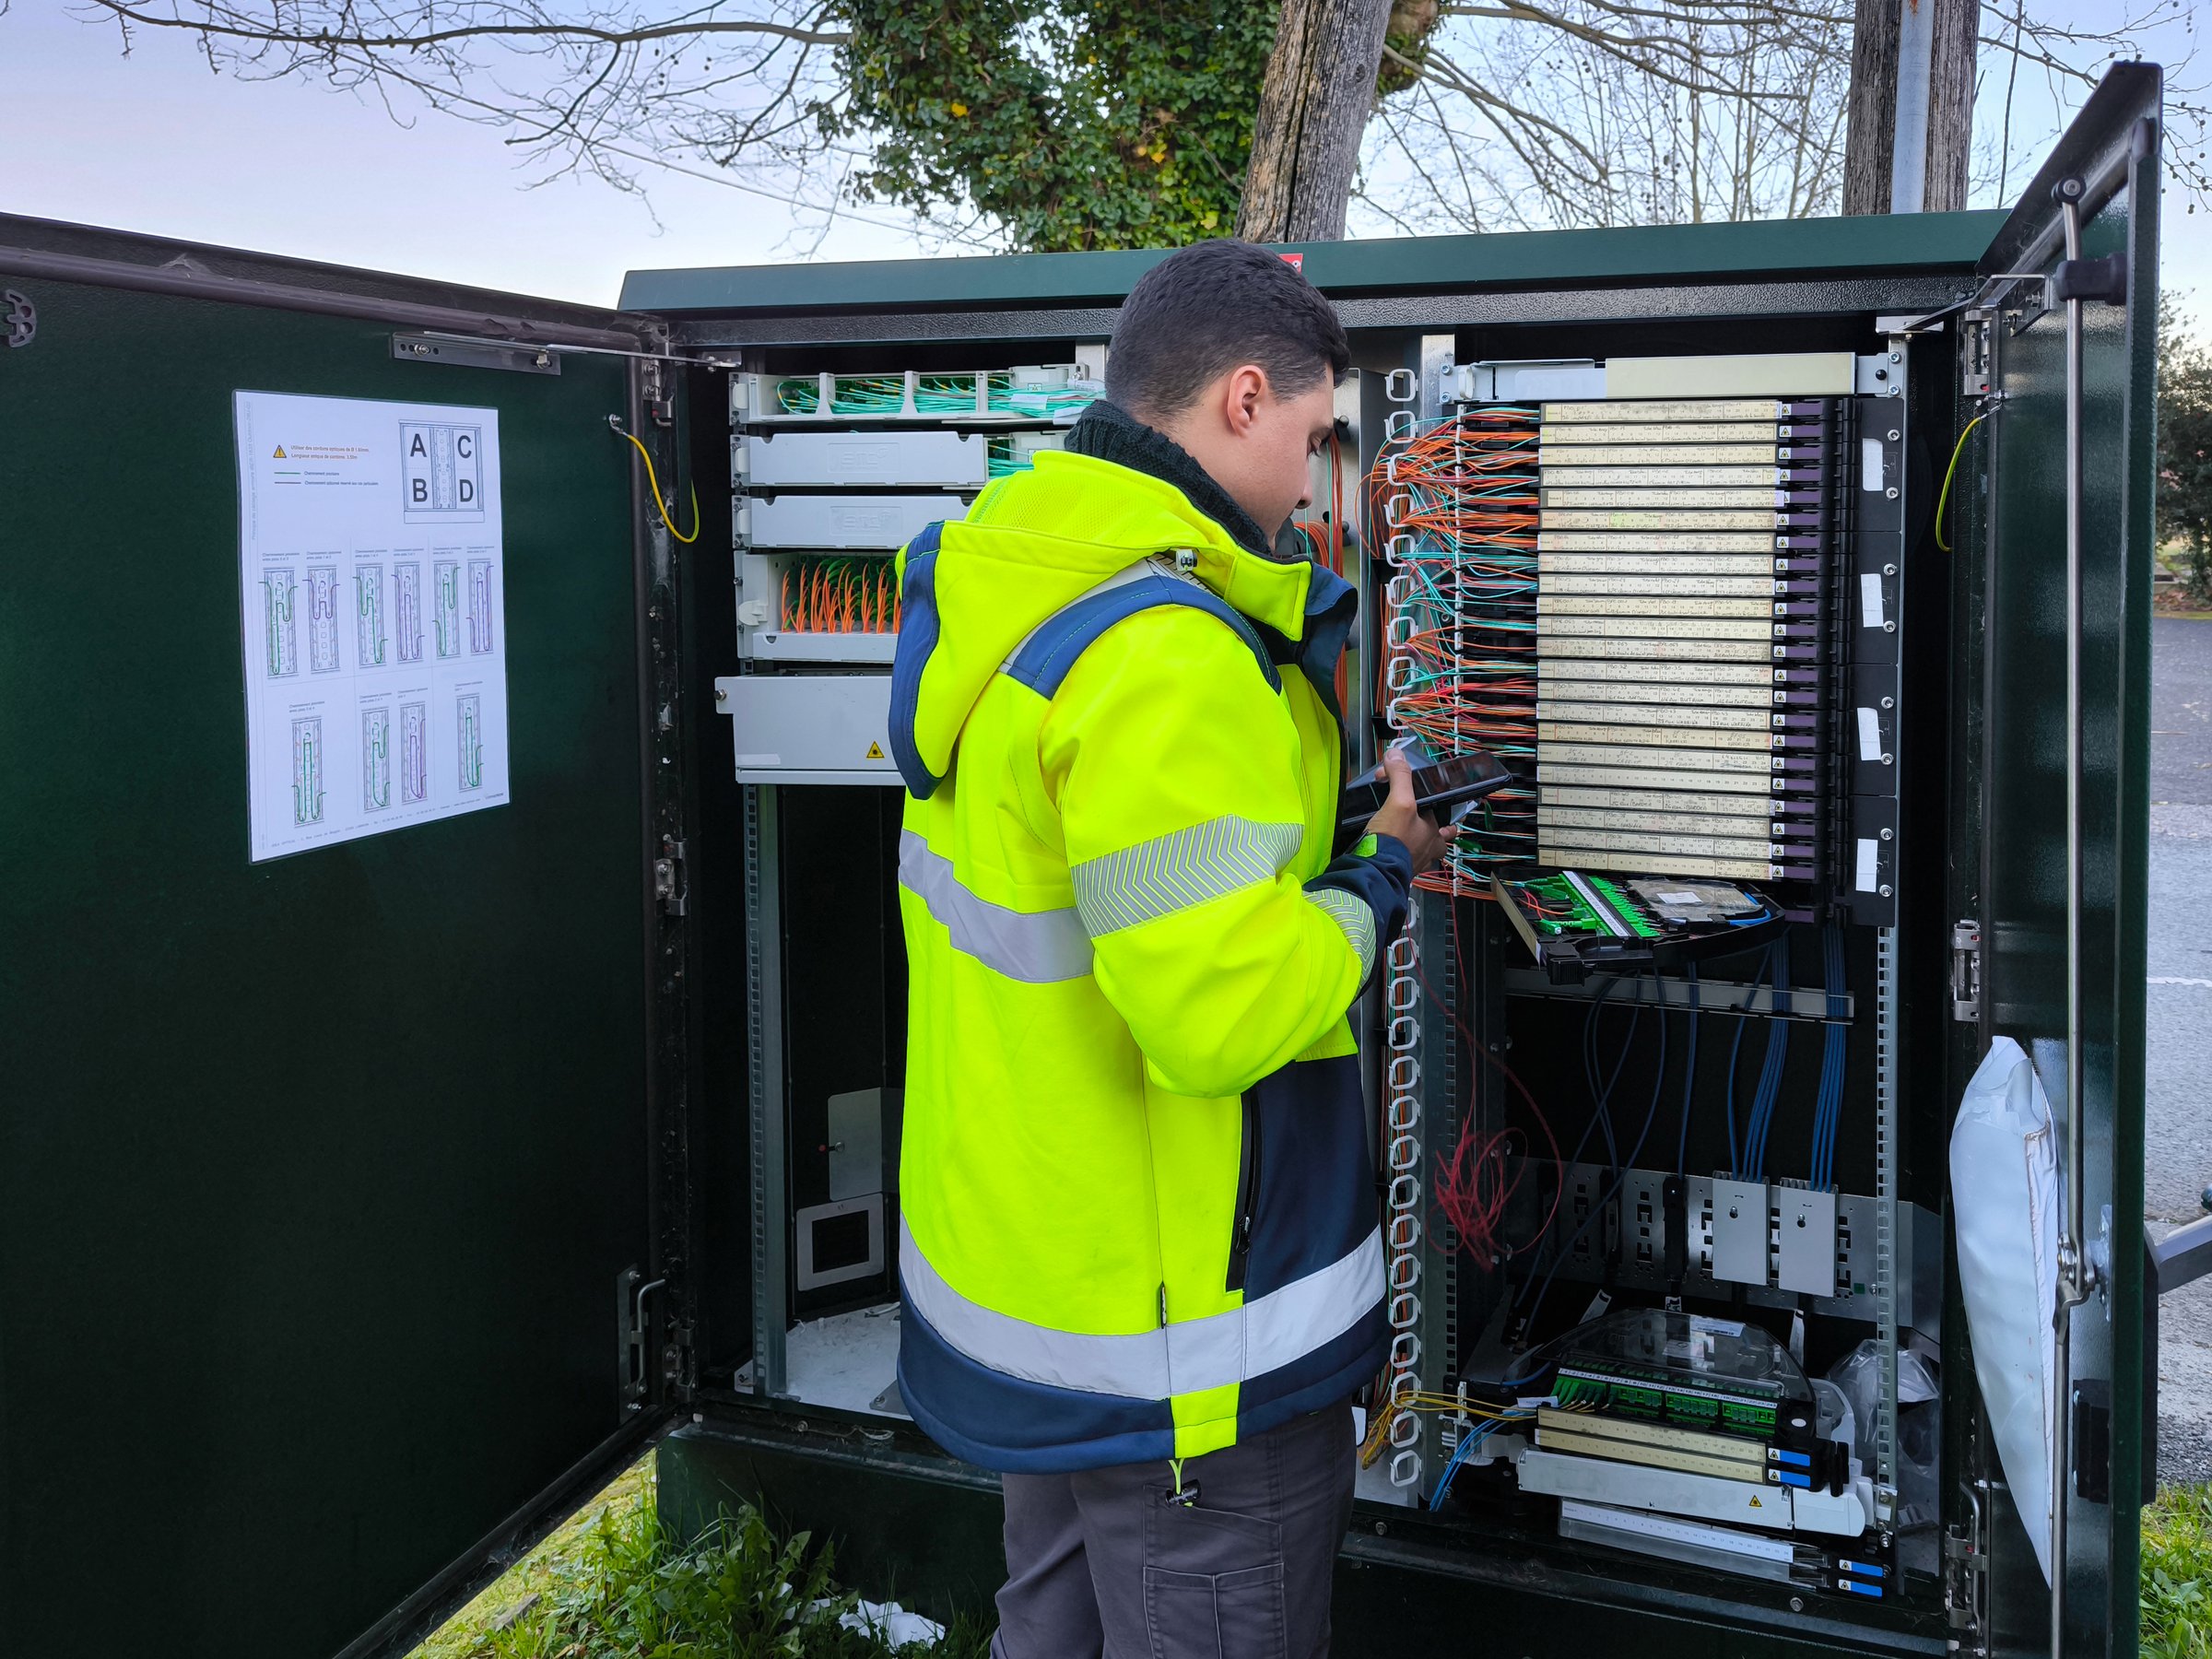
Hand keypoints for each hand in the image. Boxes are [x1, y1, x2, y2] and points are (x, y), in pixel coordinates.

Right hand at [1361, 747, 1457, 875]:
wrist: (1374, 872)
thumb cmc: (1393, 840)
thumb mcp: (1399, 801)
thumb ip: (1400, 777)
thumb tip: (1397, 754)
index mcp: (1434, 834)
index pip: (1444, 820)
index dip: (1435, 809)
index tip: (1424, 803)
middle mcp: (1428, 851)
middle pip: (1438, 839)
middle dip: (1434, 832)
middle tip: (1424, 825)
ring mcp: (1414, 864)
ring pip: (1423, 852)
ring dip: (1418, 845)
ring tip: (1406, 837)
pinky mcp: (1398, 872)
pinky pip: (1405, 863)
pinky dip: (1400, 856)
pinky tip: (1391, 850)